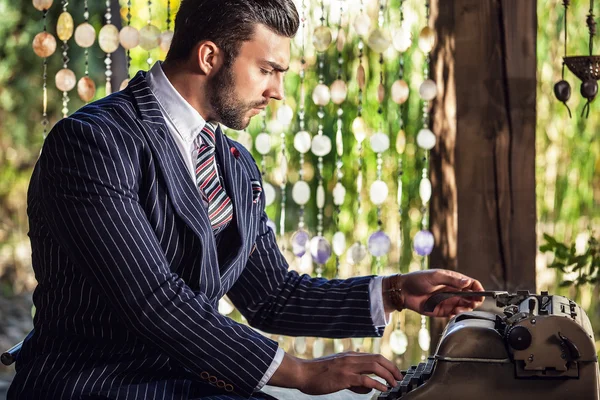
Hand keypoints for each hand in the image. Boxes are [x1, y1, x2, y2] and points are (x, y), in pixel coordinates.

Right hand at [268, 351, 400, 394]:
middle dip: (392, 368)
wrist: (302, 373)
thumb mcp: (338, 371)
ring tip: (393, 384)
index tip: (395, 373)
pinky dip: (377, 383)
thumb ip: (354, 377)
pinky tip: (382, 389)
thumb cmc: (318, 374)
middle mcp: (351, 358)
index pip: (374, 356)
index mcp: (350, 356)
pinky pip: (365, 379)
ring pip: (374, 366)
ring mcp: (348, 367)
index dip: (388, 364)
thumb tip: (367, 386)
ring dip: (387, 375)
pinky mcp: (344, 377)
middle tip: (399, 378)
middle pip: (378, 359)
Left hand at [382, 269, 483, 316]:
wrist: (404, 291)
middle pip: (470, 297)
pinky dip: (456, 314)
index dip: (478, 288)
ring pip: (464, 306)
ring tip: (460, 307)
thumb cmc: (418, 280)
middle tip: (473, 302)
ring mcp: (448, 301)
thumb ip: (452, 280)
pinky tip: (454, 312)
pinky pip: (454, 314)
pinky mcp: (442, 311)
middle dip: (475, 300)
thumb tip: (467, 282)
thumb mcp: (435, 276)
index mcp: (453, 280)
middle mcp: (452, 291)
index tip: (481, 293)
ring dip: (466, 307)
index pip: (470, 284)